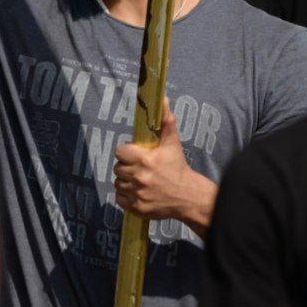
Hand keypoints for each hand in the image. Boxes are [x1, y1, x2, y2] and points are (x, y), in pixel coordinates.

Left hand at [113, 97, 216, 234]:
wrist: (188, 195)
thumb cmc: (178, 167)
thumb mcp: (173, 142)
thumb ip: (166, 120)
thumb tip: (162, 98)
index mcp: (145, 160)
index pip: (120, 152)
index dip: (126, 152)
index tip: (134, 154)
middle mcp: (139, 177)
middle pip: (118, 168)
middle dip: (126, 166)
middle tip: (138, 167)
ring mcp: (137, 194)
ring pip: (118, 183)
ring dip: (125, 181)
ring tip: (138, 179)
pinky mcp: (137, 208)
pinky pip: (120, 199)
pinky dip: (125, 196)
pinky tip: (137, 191)